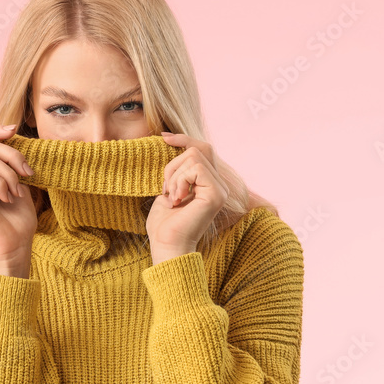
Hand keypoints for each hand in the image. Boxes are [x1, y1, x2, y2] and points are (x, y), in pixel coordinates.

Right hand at [0, 124, 36, 275]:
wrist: (15, 248)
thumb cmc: (20, 223)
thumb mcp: (21, 184)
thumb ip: (13, 163)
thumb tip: (12, 134)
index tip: (14, 131)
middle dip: (13, 156)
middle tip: (27, 175)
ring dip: (10, 174)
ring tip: (16, 192)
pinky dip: (2, 183)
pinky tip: (7, 198)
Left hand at [146, 132, 228, 263]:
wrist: (166, 246)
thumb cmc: (164, 225)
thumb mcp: (169, 190)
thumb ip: (177, 171)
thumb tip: (172, 145)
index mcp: (209, 183)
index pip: (201, 149)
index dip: (183, 139)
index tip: (163, 137)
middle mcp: (219, 185)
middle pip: (197, 149)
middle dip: (173, 165)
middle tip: (166, 189)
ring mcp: (220, 189)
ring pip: (194, 156)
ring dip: (174, 175)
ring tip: (172, 197)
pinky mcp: (216, 194)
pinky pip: (195, 168)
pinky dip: (180, 181)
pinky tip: (177, 200)